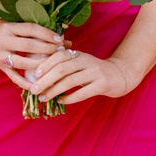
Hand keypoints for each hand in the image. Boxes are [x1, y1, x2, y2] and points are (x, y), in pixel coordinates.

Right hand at [0, 20, 62, 87]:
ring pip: (23, 63)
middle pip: (29, 46)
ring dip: (41, 65)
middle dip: (47, 49)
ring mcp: (0, 56)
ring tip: (54, 66)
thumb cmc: (5, 29)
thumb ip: (35, 31)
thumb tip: (61, 38)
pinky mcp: (0, 67)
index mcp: (8, 28)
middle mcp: (3, 41)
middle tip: (61, 51)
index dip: (46, 34)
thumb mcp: (16, 25)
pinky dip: (26, 83)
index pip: (31, 29)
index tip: (60, 39)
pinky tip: (38, 85)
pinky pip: (14, 77)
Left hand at [22, 46, 138, 107]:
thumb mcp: (79, 63)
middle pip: (62, 69)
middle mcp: (86, 61)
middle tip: (34, 90)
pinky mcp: (102, 84)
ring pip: (70, 81)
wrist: (120, 74)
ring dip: (54, 91)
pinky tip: (61, 101)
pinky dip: (69, 98)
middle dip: (45, 80)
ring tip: (43, 98)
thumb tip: (38, 75)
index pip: (59, 56)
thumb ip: (64, 66)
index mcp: (78, 54)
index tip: (34, 75)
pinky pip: (82, 93)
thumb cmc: (93, 71)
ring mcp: (95, 72)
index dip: (45, 64)